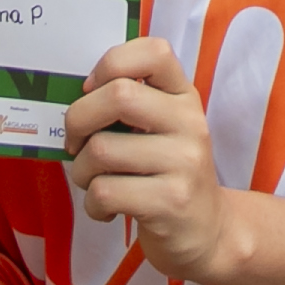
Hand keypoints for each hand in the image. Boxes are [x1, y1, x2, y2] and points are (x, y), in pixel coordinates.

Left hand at [69, 34, 240, 284]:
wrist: (208, 233)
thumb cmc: (167, 174)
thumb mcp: (162, 129)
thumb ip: (131, 103)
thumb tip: (78, 96)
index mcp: (184, 96)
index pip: (153, 51)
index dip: (110, 63)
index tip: (92, 91)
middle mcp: (190, 122)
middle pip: (117, 96)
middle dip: (77, 121)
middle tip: (76, 143)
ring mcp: (184, 162)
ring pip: (101, 149)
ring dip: (81, 171)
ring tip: (95, 182)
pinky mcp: (170, 202)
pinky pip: (104, 192)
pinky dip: (92, 204)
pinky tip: (109, 209)